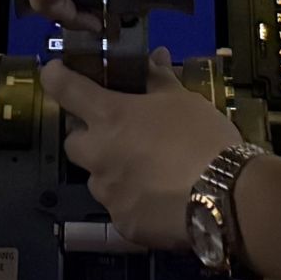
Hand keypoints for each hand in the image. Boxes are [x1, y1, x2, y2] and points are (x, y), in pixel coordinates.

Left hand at [42, 49, 243, 251]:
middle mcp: (98, 154)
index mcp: (109, 117)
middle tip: (116, 131)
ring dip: (110, 170)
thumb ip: (160, 79)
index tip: (56, 73)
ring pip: (95, 177)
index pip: (65, 89)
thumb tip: (155, 56)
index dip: (56, 77)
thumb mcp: (183, 100)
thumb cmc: (202, 137)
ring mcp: (108, 193)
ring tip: (145, 169)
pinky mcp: (122, 223)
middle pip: (73, 141)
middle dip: (87, 135)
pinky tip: (158, 198)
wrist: (225, 196)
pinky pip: (119, 207)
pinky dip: (132, 200)